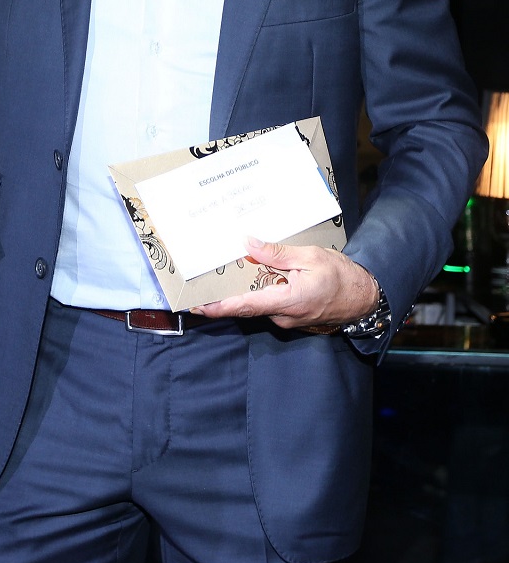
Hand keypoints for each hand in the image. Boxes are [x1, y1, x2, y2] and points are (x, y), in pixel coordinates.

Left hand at [192, 235, 378, 331]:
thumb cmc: (341, 276)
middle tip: (202, 282)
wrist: (365, 297)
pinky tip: (252, 275)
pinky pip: (269, 304)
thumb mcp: (309, 257)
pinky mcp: (291, 316)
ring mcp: (287, 318)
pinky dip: (258, 291)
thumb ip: (277, 253)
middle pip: (247, 305)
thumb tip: (248, 244)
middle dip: (224, 295)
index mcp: (288, 300)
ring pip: (258, 304)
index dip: (219, 307)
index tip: (198, 306)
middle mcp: (284, 315)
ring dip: (243, 290)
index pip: (245, 306)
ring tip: (224, 272)